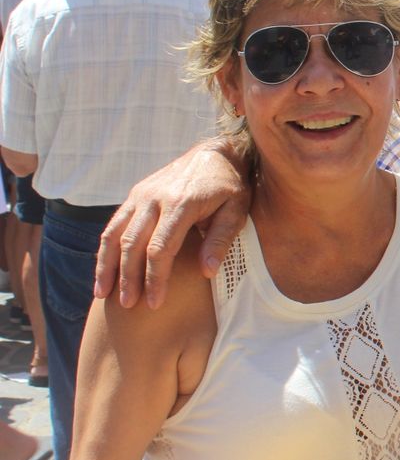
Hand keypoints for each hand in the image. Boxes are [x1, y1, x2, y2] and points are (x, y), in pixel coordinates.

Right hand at [94, 140, 253, 308]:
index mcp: (182, 203)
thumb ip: (221, 239)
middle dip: (129, 278)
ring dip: (107, 266)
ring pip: (114, 234)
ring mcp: (140, 195)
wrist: (214, 153)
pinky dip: (105, 249)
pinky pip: (113, 225)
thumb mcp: (237, 210)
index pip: (161, 248)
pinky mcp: (134, 195)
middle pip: (133, 244)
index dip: (155, 278)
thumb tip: (207, 271)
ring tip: (104, 295)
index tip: (155, 303)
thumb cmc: (230, 187)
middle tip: (129, 306)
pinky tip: (103, 271)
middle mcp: (155, 198)